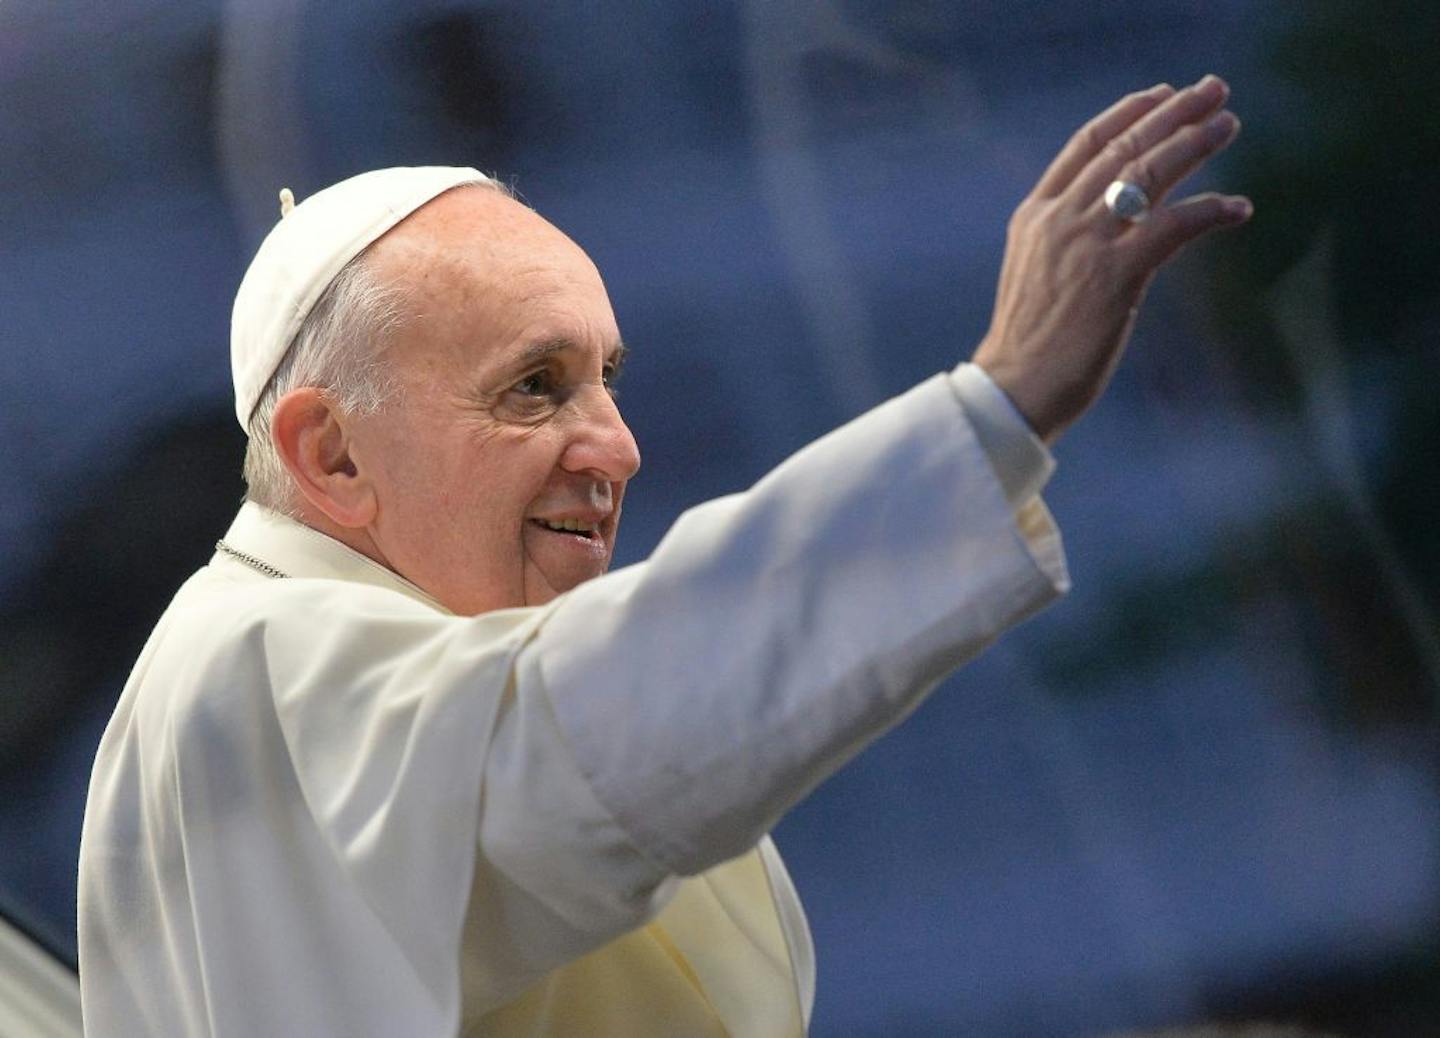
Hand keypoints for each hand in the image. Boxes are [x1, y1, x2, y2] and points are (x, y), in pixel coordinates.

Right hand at [971, 75, 1251, 443]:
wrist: (1015, 386)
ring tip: (1229, 125)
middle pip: (1123, 149)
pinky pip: (1174, 226)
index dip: (1128, 114)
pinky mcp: (1116, 276)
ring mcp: (1087, 245)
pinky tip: (1237, 208)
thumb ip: (1065, 239)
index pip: (1085, 145)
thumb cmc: (1029, 342)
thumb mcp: (1036, 272)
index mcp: (1035, 216)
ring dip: (1195, 144)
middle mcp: (1060, 219)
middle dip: (1174, 113)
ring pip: (1148, 174)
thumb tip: (1110, 223)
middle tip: (1214, 92)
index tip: (1162, 94)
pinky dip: (1210, 211)